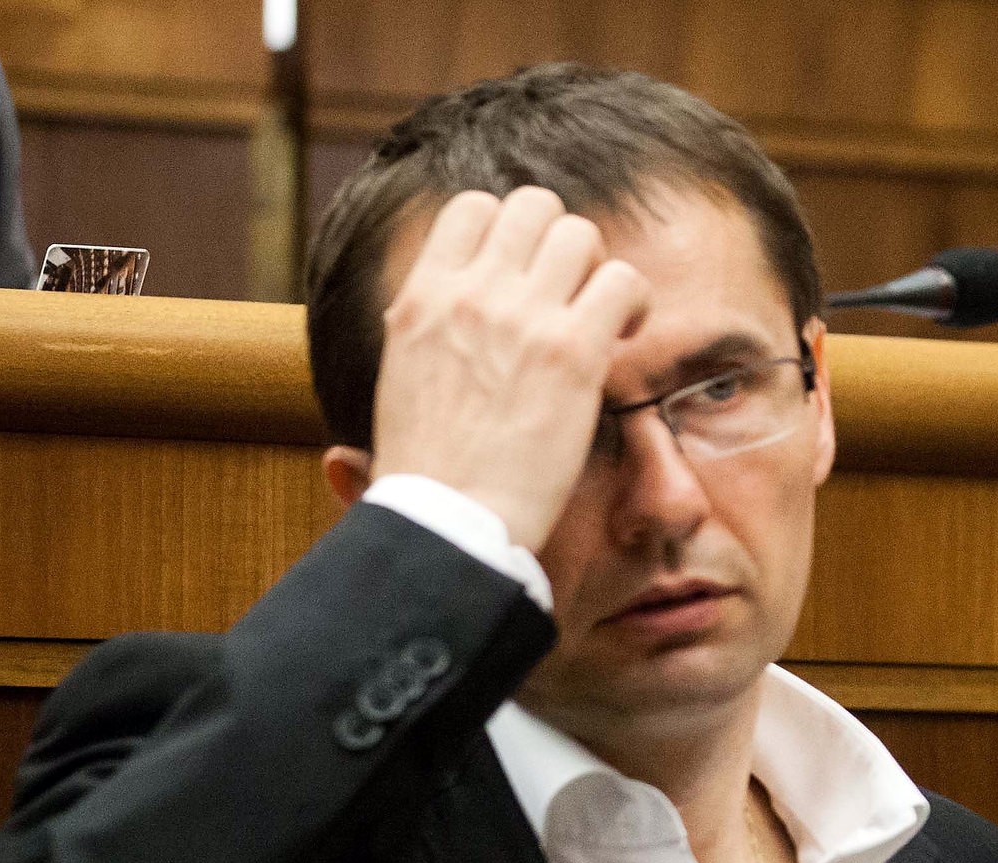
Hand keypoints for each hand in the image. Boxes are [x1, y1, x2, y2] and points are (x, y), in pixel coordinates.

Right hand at [367, 186, 649, 554]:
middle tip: (572, 294)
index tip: (526, 277)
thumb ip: (404, 354)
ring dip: (600, 269)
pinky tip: (624, 336)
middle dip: (561, 241)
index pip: (472, 208)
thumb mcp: (393, 392)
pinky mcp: (572, 352)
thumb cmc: (425, 479)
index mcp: (420, 297)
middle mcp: (469, 293)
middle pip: (533, 205)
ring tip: (602, 317)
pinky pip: (623, 281)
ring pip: (581, 233)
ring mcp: (522, 316)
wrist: (451, 522)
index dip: (511, 231)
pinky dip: (634, 300)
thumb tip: (363, 406)